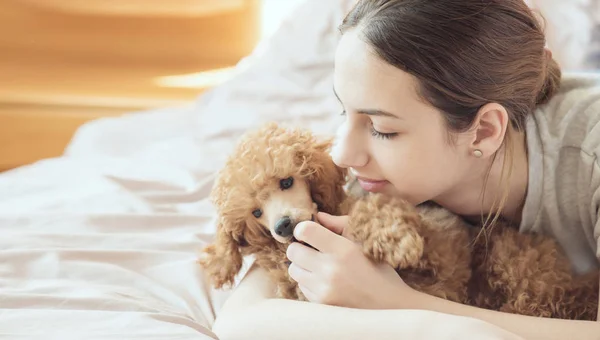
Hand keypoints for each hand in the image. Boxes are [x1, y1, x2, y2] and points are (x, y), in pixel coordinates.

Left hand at [286, 212, 415, 308]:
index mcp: (343, 249)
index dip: (303, 228)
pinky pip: (301, 286)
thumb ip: (339, 225)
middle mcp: (331, 269)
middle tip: (311, 249)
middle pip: (293, 251)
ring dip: (302, 265)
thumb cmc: (379, 269)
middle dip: (300, 247)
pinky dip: (308, 281)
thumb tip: (317, 216)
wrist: (390, 305)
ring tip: (318, 266)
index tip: (309, 232)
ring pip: (293, 269)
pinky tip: (325, 281)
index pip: (305, 230)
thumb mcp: (364, 242)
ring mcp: (324, 289)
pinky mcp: (320, 304)